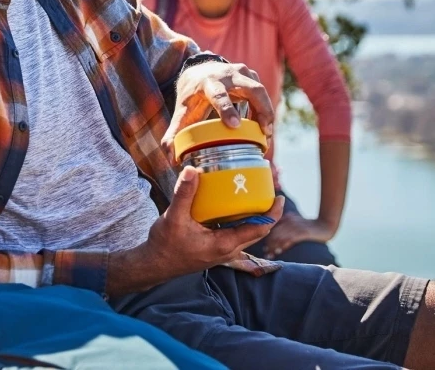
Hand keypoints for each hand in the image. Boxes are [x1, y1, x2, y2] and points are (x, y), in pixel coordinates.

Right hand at [144, 167, 284, 277]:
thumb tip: (192, 170)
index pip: (259, 230)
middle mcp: (228, 249)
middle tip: (271, 190)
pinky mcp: (216, 247)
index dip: (272, 214)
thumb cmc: (165, 245)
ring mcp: (223, 250)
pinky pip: (237, 232)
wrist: (155, 264)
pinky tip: (234, 205)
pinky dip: (241, 219)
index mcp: (224, 244)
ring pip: (248, 232)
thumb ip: (184, 194)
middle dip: (268, 212)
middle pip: (258, 231)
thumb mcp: (173, 218)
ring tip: (256, 195)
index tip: (279, 197)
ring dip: (255, 216)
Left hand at [162, 61, 274, 163]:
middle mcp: (227, 75)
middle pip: (250, 89)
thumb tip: (171, 158)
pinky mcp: (250, 76)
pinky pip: (262, 94)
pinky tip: (262, 128)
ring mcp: (241, 73)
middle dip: (261, 110)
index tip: (235, 125)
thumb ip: (174, 134)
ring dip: (266, 113)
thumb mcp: (181, 112)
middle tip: (264, 134)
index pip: (218, 94)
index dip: (226, 109)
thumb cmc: (191, 96)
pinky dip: (265, 111)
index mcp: (207, 83)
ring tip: (266, 137)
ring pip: (260, 91)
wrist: (198, 72)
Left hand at [263, 212, 336, 259]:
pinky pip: (289, 239)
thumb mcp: (296, 223)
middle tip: (264, 253)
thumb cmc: (310, 225)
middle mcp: (289, 221)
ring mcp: (295, 226)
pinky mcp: (302, 232)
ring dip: (273, 246)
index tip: (264, 247)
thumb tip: (276, 233)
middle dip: (269, 243)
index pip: (273, 227)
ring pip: (280, 237)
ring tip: (268, 255)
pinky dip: (282, 245)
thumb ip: (287, 225)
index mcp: (287, 218)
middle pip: (275, 232)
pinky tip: (278, 251)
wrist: (325, 225)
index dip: (267, 236)